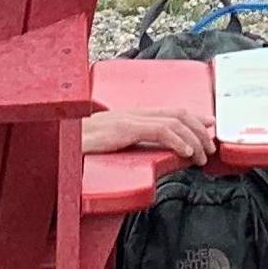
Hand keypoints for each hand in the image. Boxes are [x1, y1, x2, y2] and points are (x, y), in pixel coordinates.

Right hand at [83, 104, 216, 163]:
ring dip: (193, 138)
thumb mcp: (110, 147)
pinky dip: (177, 140)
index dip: (194, 117)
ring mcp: (127, 119)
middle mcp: (132, 113)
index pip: (170, 111)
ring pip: (172, 121)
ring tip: (202, 157)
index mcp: (131, 116)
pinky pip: (157, 130)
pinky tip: (187, 153)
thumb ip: (131, 147)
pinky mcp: (122, 129)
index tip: (211, 126)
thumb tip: (154, 156)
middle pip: (177, 113)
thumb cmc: (79, 149)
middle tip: (210, 148)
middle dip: (199, 129)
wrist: (56, 145)